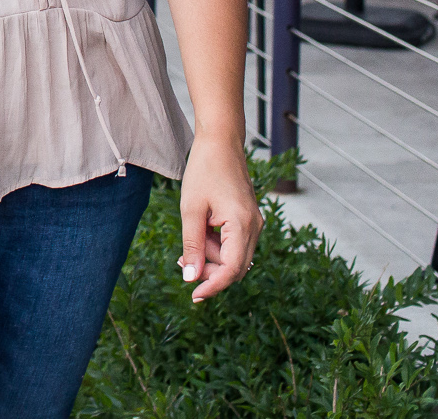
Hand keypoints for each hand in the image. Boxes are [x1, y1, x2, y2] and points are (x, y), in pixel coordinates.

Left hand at [179, 134, 261, 301]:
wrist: (220, 142)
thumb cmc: (204, 171)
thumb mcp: (191, 210)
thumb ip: (192, 245)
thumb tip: (191, 278)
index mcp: (243, 225)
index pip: (231, 270)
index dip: (213, 286)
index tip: (194, 296)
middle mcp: (254, 227)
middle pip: (235, 267)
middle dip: (209, 271)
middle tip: (182, 263)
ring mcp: (254, 222)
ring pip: (234, 256)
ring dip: (211, 257)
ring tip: (187, 244)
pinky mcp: (248, 218)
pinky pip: (234, 243)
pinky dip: (217, 246)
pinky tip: (199, 235)